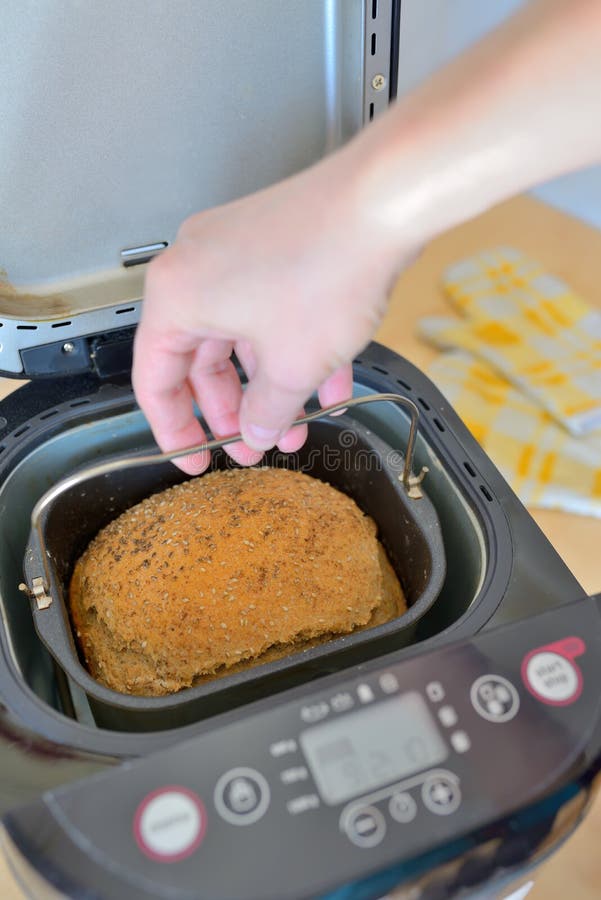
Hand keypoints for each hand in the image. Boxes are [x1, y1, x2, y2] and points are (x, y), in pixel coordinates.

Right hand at [132, 147, 410, 473]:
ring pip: (241, 337)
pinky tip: (329, 385)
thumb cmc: (328, 268)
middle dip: (232, 411)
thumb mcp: (291, 366)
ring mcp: (234, 250)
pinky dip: (293, 349)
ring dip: (269, 386)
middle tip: (251, 446)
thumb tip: (253, 434)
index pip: (155, 378)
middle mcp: (195, 266)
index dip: (173, 429)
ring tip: (298, 426)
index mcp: (176, 295)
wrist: (383, 201)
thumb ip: (264, 413)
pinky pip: (270, 310)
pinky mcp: (271, 244)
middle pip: (199, 358)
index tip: (192, 458)